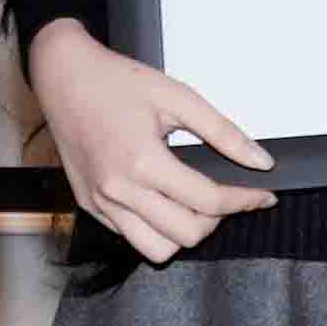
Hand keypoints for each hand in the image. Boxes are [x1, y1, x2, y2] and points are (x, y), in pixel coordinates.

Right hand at [29, 18, 273, 260]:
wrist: (63, 76)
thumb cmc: (116, 81)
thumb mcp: (179, 97)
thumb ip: (223, 132)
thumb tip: (260, 161)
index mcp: (142, 162)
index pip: (208, 202)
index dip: (245, 201)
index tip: (263, 196)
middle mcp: (118, 190)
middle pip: (187, 235)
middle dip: (218, 219)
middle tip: (227, 196)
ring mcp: (100, 203)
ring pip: (157, 249)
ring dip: (184, 232)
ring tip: (194, 203)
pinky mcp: (89, 206)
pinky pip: (130, 237)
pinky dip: (155, 228)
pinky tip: (164, 199)